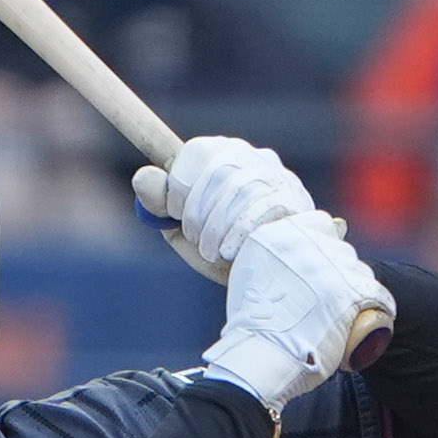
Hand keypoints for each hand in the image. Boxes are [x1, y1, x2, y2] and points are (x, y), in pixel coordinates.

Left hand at [131, 135, 311, 284]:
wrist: (272, 286)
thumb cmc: (226, 253)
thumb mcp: (183, 230)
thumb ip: (160, 204)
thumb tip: (143, 177)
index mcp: (228, 157)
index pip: (197, 152)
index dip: (179, 185)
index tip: (175, 212)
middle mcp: (258, 159)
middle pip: (216, 167)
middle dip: (196, 209)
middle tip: (195, 236)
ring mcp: (280, 178)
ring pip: (236, 189)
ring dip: (214, 227)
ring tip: (214, 251)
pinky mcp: (294, 201)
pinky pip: (257, 210)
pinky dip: (236, 236)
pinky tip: (232, 252)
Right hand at [199, 209, 392, 413]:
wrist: (260, 355)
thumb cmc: (251, 325)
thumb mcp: (249, 275)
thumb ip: (269, 257)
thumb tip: (292, 254)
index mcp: (278, 234)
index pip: (319, 224)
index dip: (323, 245)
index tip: (320, 265)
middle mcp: (307, 243)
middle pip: (341, 249)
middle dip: (339, 271)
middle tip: (326, 298)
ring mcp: (330, 267)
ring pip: (360, 270)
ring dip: (355, 288)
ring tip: (340, 313)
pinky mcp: (350, 292)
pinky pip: (378, 293)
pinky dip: (379, 305)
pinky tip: (371, 313)